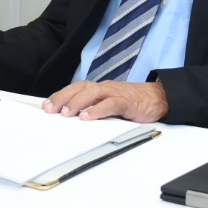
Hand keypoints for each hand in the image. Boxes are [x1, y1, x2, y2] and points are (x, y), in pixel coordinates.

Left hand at [42, 80, 167, 121]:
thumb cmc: (134, 102)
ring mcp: (117, 93)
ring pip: (94, 93)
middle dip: (64, 98)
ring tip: (67, 113)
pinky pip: (111, 104)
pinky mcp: (128, 102)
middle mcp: (106, 88)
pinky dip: (98, 110)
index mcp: (100, 88)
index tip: (47, 106)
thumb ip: (95, 108)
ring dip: (78, 102)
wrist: (160, 98)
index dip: (61, 95)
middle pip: (81, 88)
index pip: (77, 88)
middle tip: (51, 110)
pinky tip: (88, 117)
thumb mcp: (111, 104)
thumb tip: (75, 120)